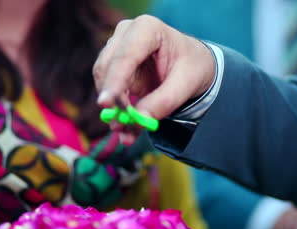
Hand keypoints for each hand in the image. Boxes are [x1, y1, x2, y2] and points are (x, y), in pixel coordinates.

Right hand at [93, 15, 215, 143]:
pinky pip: (108, 92)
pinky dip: (116, 111)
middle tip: (120, 126)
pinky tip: (125, 129)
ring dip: (113, 109)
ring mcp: (117, 49)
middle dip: (112, 99)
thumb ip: (163, 101)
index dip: (114, 81)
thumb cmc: (192, 66)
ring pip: (103, 81)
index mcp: (147, 29)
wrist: (193, 65)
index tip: (106, 104)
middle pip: (107, 68)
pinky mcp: (114, 68)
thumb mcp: (186, 84)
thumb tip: (139, 119)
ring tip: (125, 131)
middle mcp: (126, 34)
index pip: (125, 57)